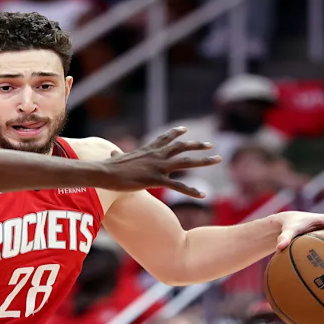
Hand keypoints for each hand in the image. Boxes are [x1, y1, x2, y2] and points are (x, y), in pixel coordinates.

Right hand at [102, 127, 221, 196]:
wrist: (105, 172)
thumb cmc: (108, 167)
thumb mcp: (116, 159)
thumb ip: (118, 155)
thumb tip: (112, 153)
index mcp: (147, 150)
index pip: (165, 138)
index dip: (175, 133)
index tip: (185, 129)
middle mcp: (156, 155)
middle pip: (181, 147)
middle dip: (197, 145)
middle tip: (210, 145)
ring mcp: (158, 167)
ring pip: (186, 162)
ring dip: (204, 160)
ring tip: (218, 159)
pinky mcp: (156, 179)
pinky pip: (178, 186)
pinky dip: (192, 191)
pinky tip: (203, 194)